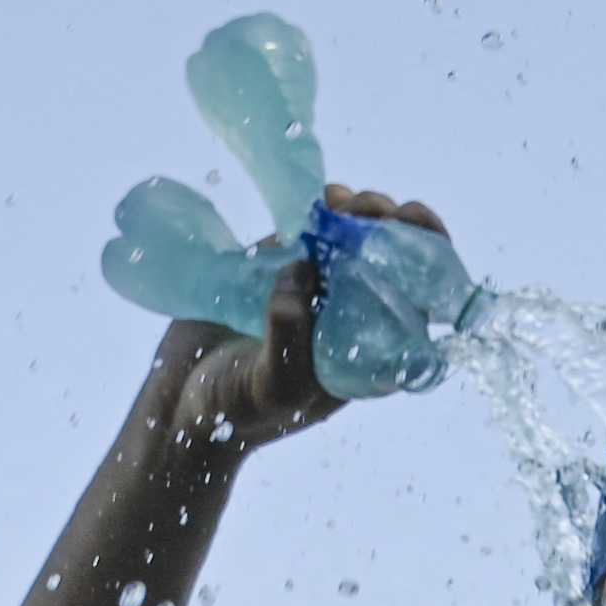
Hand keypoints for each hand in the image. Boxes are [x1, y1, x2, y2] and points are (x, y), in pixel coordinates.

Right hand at [154, 183, 452, 456]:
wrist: (178, 401)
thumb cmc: (236, 410)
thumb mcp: (271, 385)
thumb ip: (288, 338)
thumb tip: (302, 274)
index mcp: (368, 353)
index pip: (418, 301)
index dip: (428, 258)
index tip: (416, 225)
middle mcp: (350, 318)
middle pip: (389, 262)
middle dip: (389, 226)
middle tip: (369, 209)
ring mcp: (315, 289)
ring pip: (352, 240)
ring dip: (357, 212)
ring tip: (342, 201)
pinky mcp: (277, 267)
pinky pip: (307, 229)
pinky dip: (318, 207)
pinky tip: (319, 195)